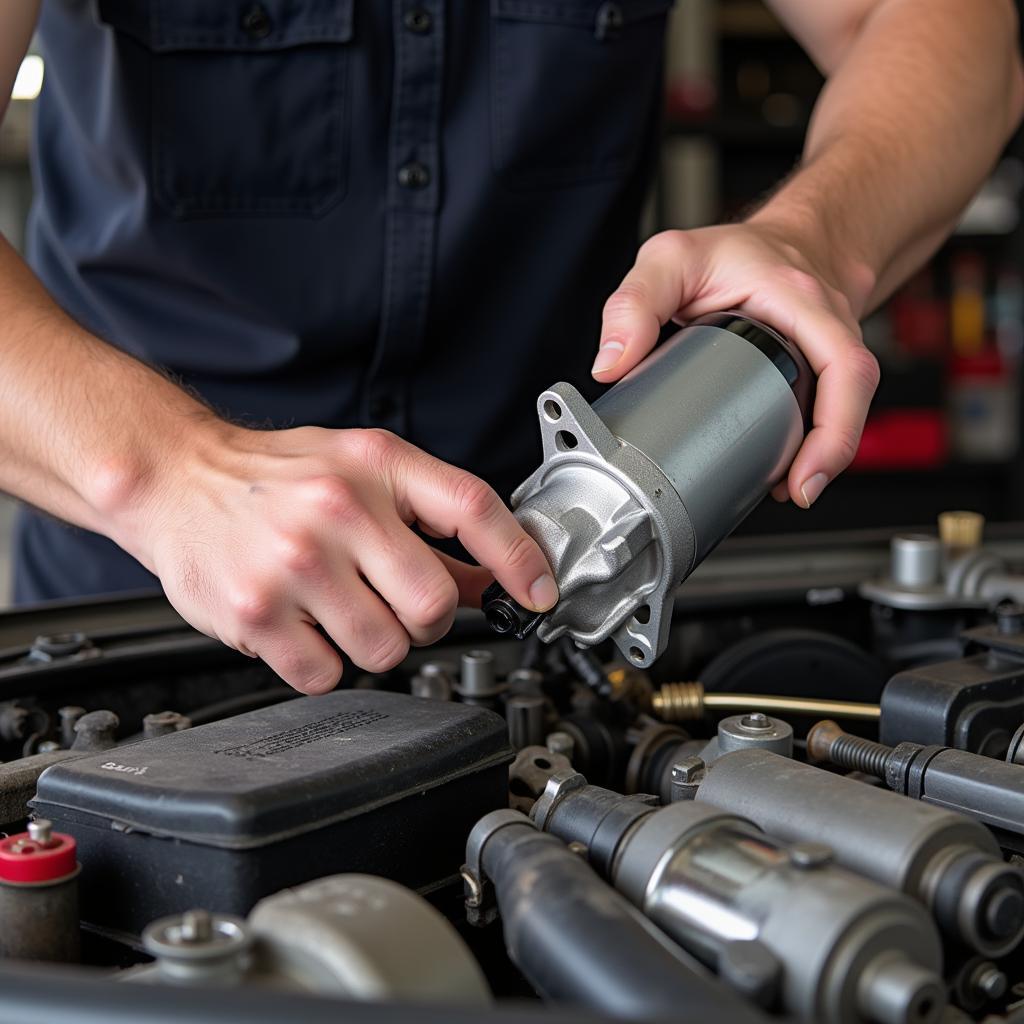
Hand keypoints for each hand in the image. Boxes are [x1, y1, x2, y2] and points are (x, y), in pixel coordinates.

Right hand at [128, 426, 557, 692]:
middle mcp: (338, 509)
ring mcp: (295, 564)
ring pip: (386, 649)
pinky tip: (304, 625)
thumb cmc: (274, 474)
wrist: (175, 477)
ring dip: (373, 641)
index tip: (540, 595)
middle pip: (436, 603)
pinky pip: (327, 674)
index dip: (520, 559)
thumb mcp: (362, 469)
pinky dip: (324, 663)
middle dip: (428, 617)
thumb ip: (432, 517)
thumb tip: (496, 580)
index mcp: (375, 465)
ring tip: (340, 606)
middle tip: (397, 601)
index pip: (473, 507)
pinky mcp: (256, 615)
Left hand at [593, 221, 879, 506]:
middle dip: (828, 455)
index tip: (805, 473)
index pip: (844, 367)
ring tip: (782, 487)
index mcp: (801, 300)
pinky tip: (782, 468)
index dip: (835, 427)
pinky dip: (810, 444)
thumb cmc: (732, 252)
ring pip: (843, 410)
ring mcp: (832, 349)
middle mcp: (828, 325)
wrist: (776, 243)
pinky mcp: (822, 369)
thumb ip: (634, 303)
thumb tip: (611, 364)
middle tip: (793, 492)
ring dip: (819, 456)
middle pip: (852, 398)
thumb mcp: (670, 259)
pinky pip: (828, 410)